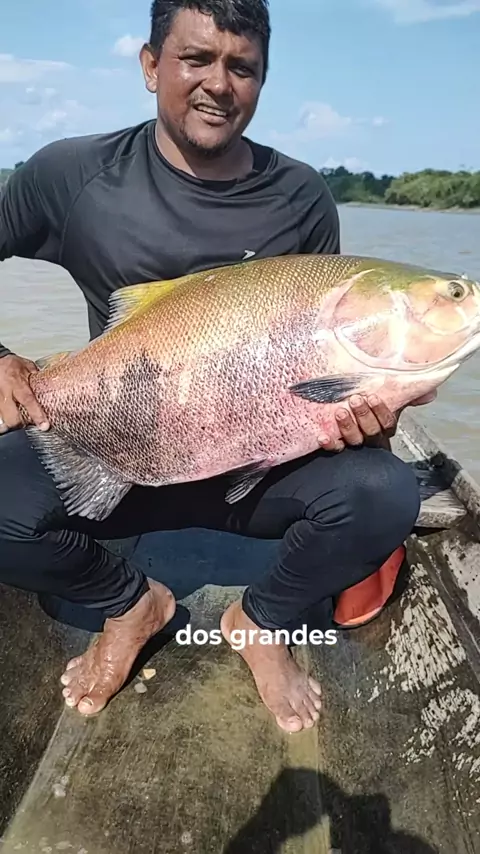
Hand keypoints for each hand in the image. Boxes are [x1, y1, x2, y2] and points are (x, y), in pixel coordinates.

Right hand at [0, 354, 49, 432]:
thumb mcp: (27, 366)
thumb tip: (50, 385)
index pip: (29, 400)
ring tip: (15, 420)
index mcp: (17, 383)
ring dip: (9, 422)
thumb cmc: (10, 364)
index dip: (37, 415)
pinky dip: (3, 418)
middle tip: (25, 423)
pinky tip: (6, 416)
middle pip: (12, 416)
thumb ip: (37, 378)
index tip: (44, 426)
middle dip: (20, 423)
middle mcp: (5, 392)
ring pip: (2, 418)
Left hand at [317, 390, 436, 451]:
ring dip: (348, 427)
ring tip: (340, 412)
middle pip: (371, 432)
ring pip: (354, 440)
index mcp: (385, 428)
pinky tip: (324, 436)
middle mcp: (372, 438)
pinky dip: (331, 443)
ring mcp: (355, 444)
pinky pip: (336, 450)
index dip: (381, 411)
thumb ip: (407, 396)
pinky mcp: (339, 448)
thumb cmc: (371, 411)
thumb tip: (430, 393)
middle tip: (355, 400)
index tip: (372, 397)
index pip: (388, 423)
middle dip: (364, 416)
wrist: (351, 426)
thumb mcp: (390, 402)